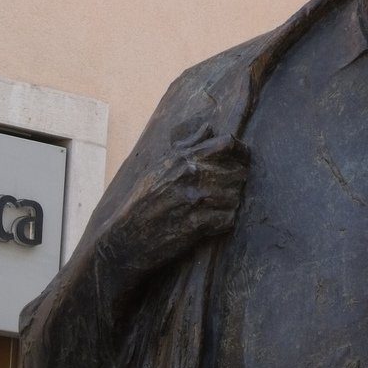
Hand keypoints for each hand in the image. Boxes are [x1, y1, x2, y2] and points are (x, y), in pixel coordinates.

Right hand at [95, 123, 248, 277]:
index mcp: (183, 157)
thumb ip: (189, 146)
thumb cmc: (142, 201)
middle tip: (223, 192)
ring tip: (213, 209)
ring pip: (236, 197)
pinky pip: (228, 219)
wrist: (125, 239)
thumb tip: (210, 127)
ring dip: (229, 204)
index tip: (242, 161)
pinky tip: (210, 223)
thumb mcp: (160, 166)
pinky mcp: (197, 224)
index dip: (241, 152)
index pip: (228, 144)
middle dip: (235, 183)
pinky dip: (223, 222)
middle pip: (238, 172)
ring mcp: (195, 199)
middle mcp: (191, 174)